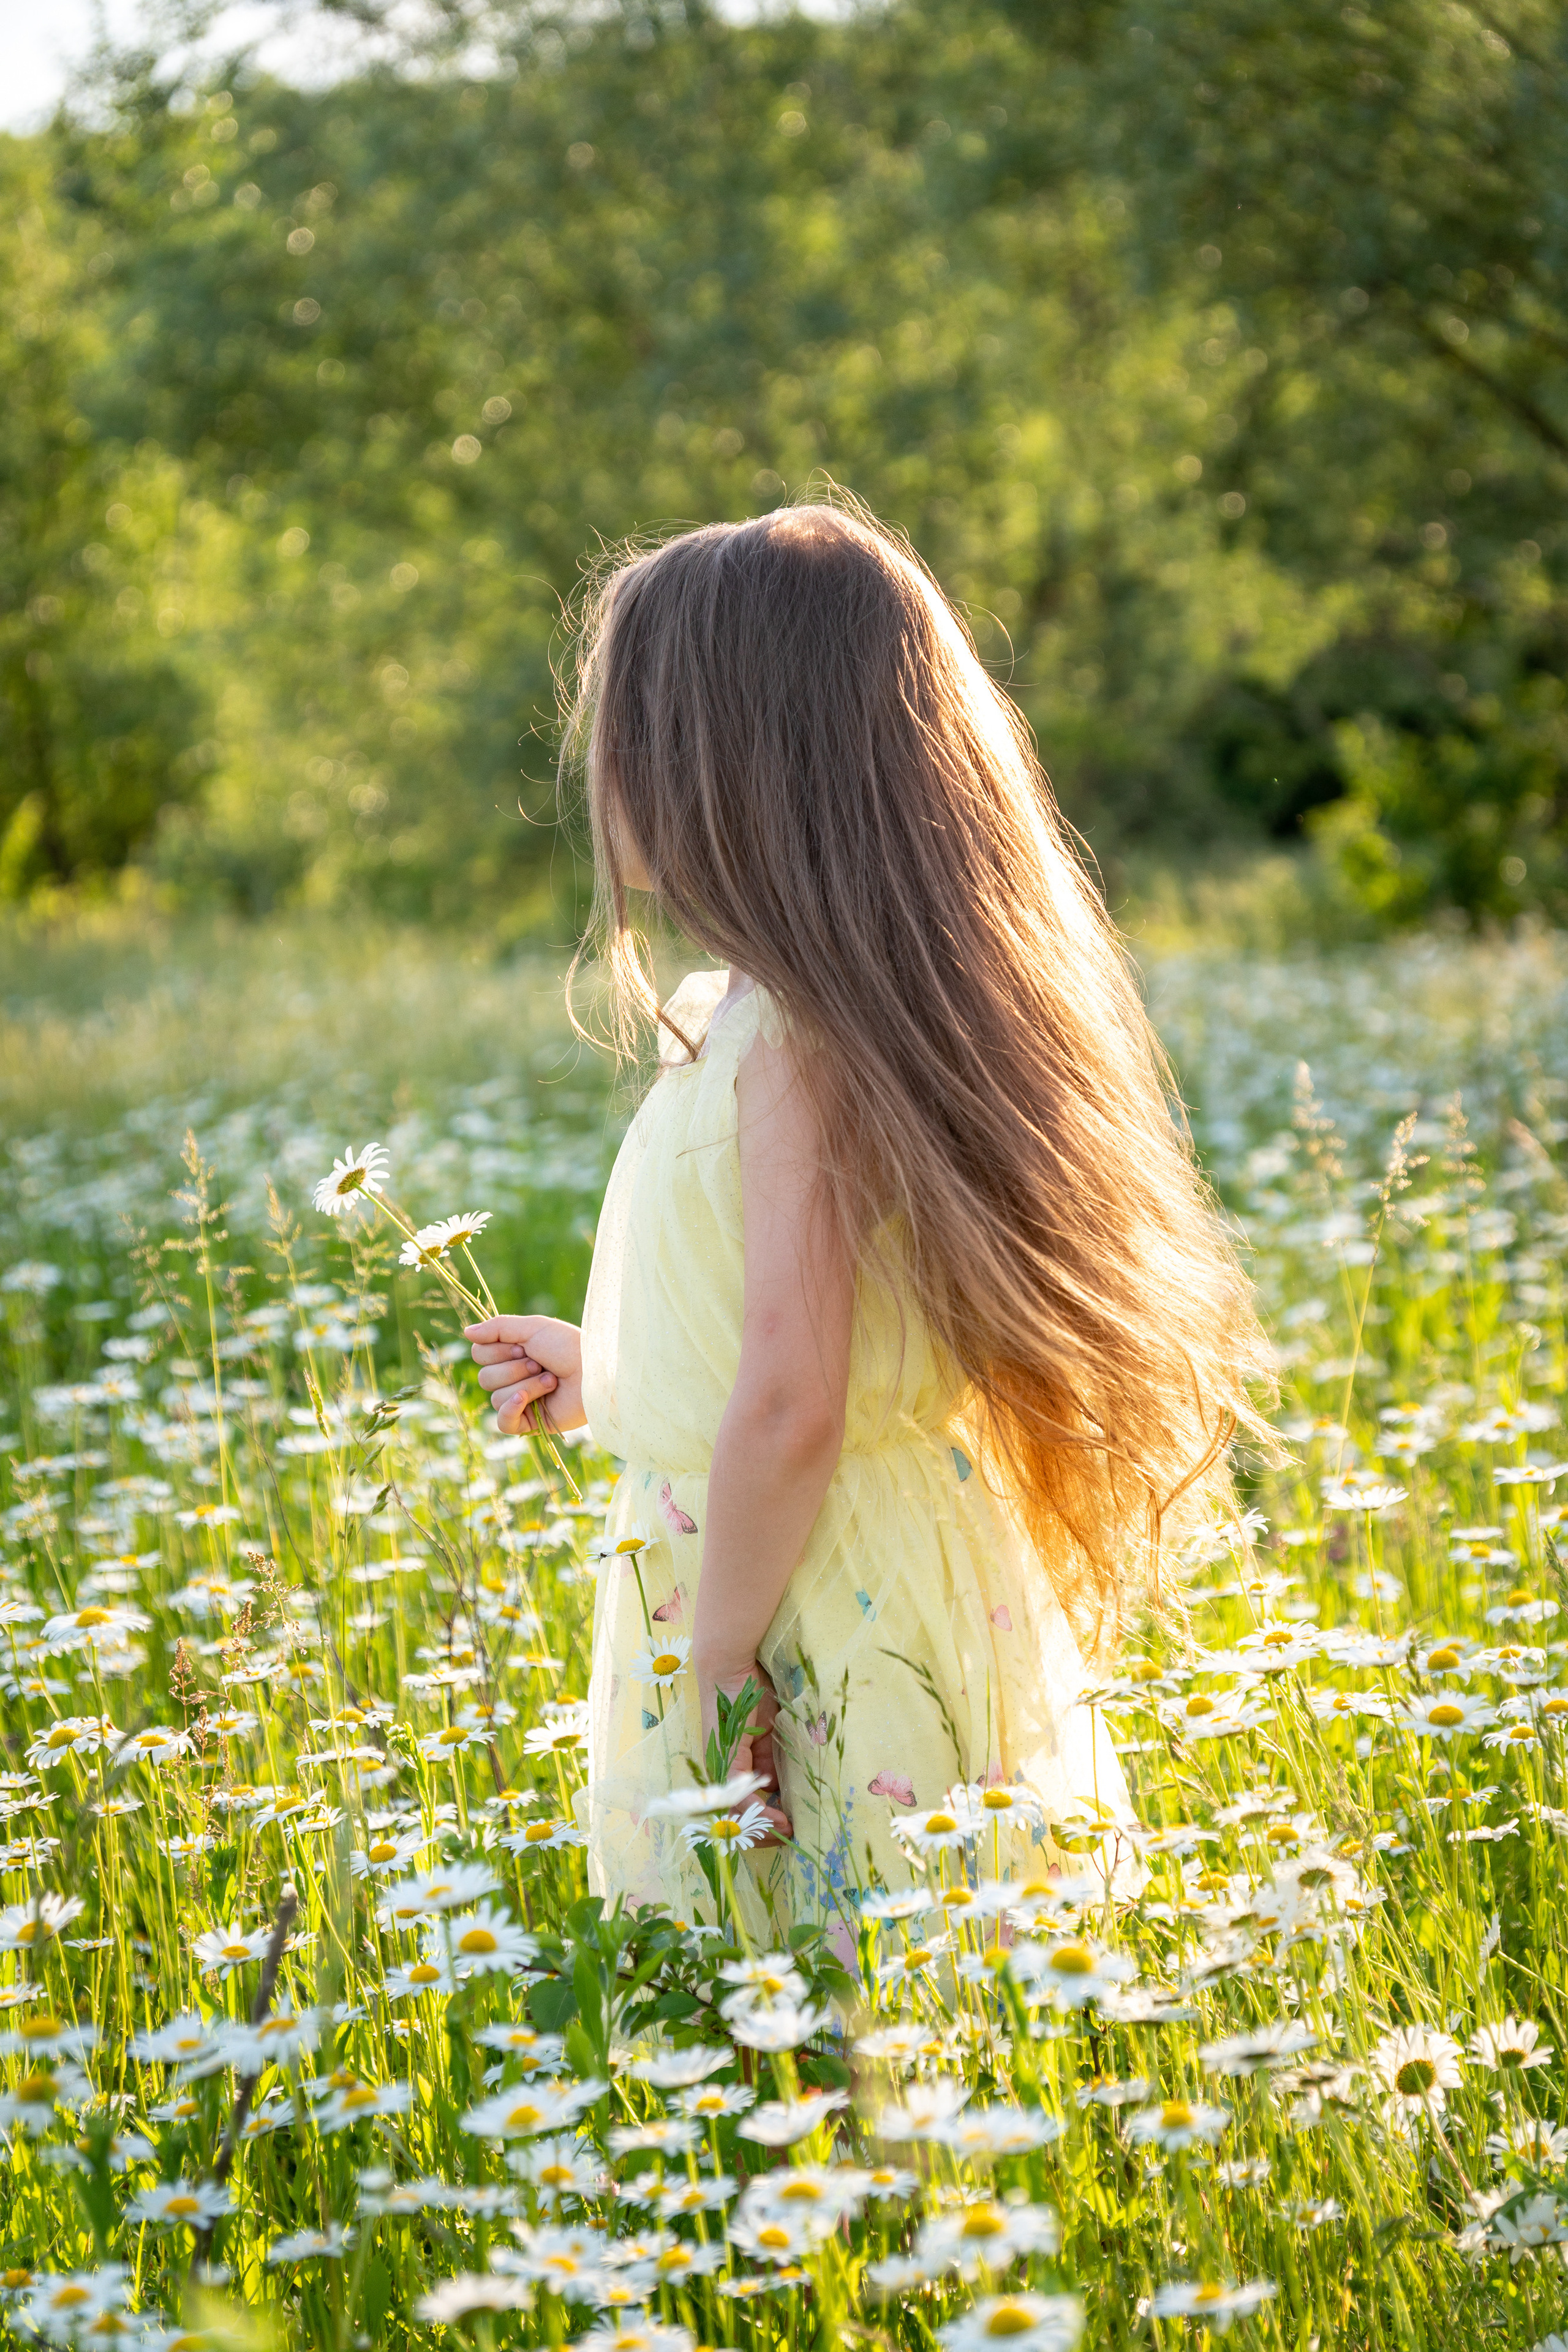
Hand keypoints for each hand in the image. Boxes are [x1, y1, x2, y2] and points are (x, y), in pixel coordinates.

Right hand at [465, 1315, 584, 1436]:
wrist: (594, 1372)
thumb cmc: (569, 1346)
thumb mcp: (533, 1327)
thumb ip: (498, 1328)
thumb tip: (466, 1332)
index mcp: (512, 1354)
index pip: (479, 1354)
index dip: (498, 1350)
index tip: (524, 1346)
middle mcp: (513, 1378)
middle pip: (484, 1377)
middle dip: (513, 1369)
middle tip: (540, 1363)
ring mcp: (520, 1401)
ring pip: (495, 1397)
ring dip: (526, 1385)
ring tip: (551, 1380)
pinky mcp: (529, 1423)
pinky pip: (503, 1422)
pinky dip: (511, 1409)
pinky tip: (525, 1399)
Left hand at [698, 1654, 792, 1842]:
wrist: (732, 1666)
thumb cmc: (753, 1692)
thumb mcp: (774, 1732)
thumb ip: (780, 1758)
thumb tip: (793, 1785)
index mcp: (740, 1766)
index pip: (753, 1805)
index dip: (771, 1821)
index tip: (796, 1827)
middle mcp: (726, 1773)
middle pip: (744, 1816)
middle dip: (768, 1831)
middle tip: (794, 1835)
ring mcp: (723, 1770)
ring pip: (739, 1815)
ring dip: (765, 1828)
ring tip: (789, 1831)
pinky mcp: (724, 1763)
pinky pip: (739, 1798)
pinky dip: (759, 1813)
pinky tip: (779, 1819)